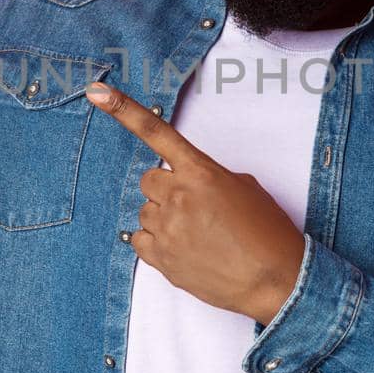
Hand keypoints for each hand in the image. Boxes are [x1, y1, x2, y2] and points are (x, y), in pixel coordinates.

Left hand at [86, 80, 305, 324]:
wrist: (275, 279)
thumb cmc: (267, 232)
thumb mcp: (244, 187)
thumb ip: (208, 177)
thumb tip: (189, 184)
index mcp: (200, 172)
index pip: (156, 133)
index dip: (124, 110)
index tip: (98, 93)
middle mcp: (179, 196)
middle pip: (148, 180)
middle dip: (165, 189)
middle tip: (192, 206)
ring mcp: (167, 229)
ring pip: (145, 211)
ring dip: (163, 218)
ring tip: (195, 234)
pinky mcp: (161, 259)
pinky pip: (139, 240)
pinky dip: (155, 242)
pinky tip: (181, 248)